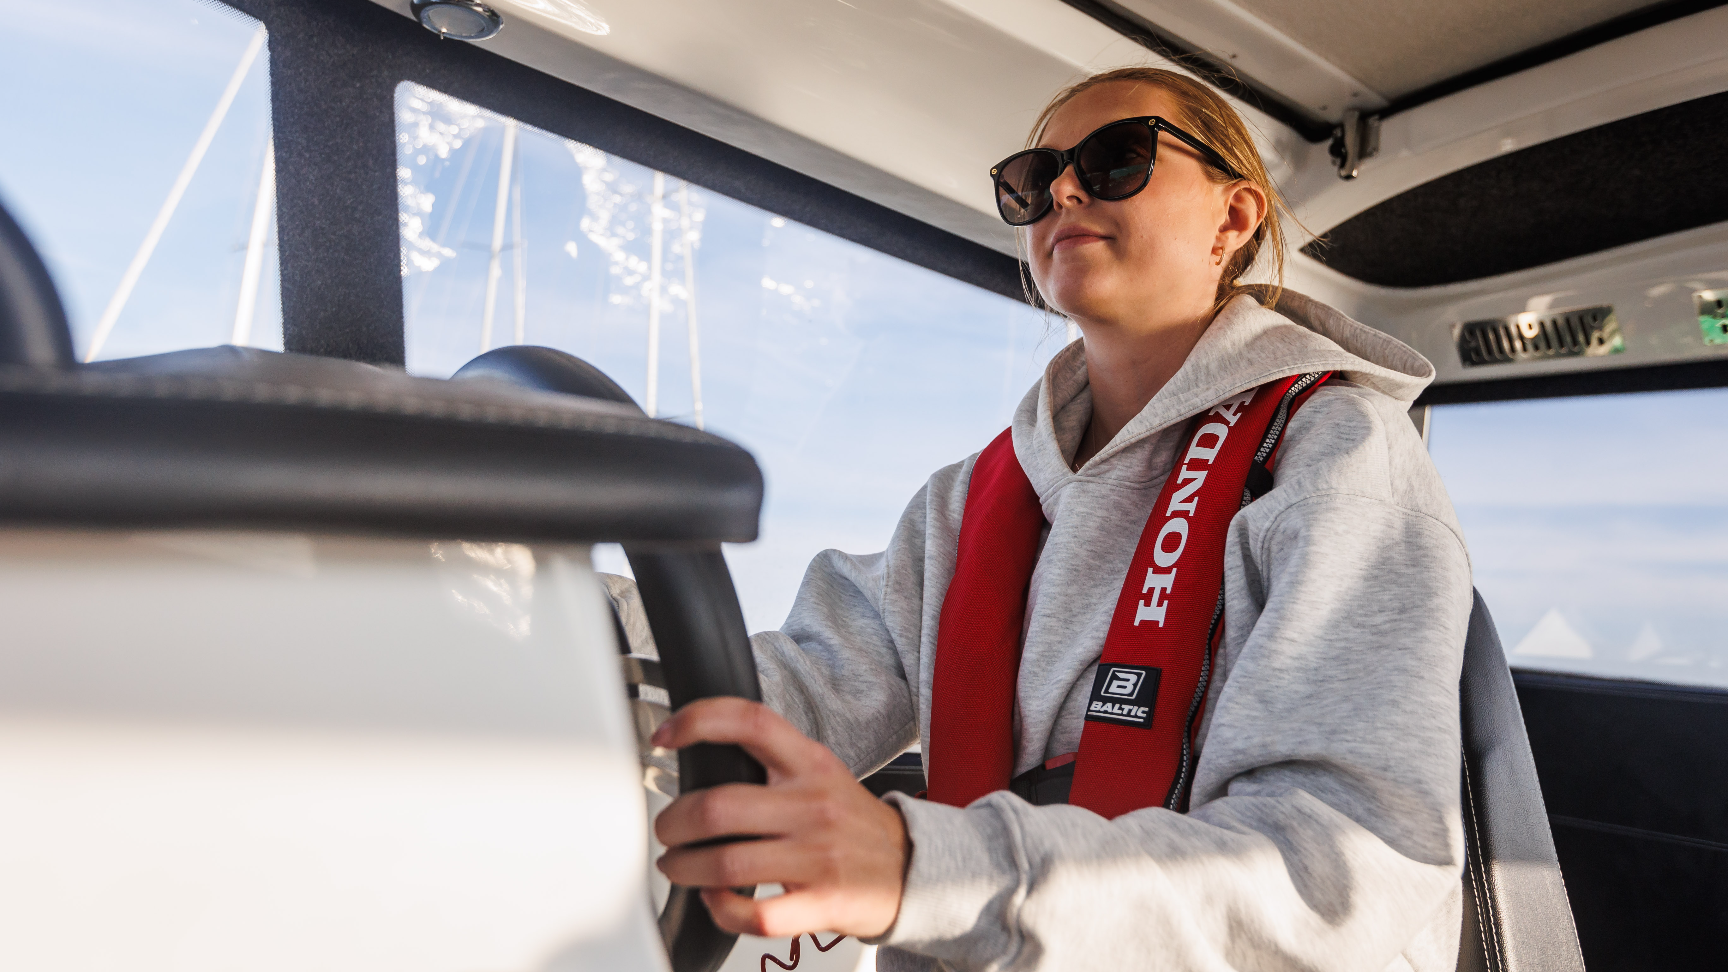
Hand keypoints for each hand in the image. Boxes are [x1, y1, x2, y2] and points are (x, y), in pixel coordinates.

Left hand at [650, 697, 908, 938]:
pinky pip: (757, 913)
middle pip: (718, 806)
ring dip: (685, 868)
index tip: (666, 736)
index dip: (699, 719)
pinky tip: (716, 899)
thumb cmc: (852, 823)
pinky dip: (721, 909)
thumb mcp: (822, 773)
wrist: (912, 868)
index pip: (750, 722)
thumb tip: (701, 754)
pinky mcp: (823, 902)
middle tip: (667, 830)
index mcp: (810, 763)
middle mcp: (814, 804)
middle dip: (673, 822)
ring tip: (679, 866)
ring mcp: (819, 855)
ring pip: (726, 864)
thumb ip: (772, 760)